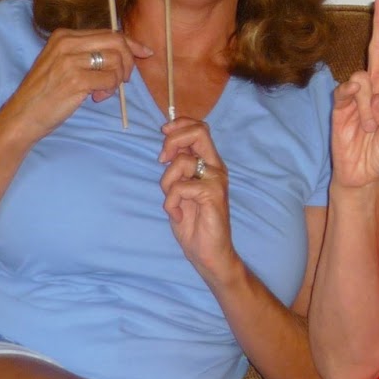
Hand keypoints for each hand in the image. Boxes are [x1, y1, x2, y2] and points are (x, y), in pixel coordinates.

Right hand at [0, 27, 150, 144]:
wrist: (22, 116)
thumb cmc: (46, 92)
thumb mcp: (64, 63)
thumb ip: (89, 54)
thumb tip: (128, 50)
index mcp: (63, 36)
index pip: (108, 32)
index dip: (131, 43)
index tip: (145, 52)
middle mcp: (66, 43)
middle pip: (116, 41)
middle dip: (128, 61)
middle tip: (122, 79)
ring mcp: (69, 60)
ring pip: (116, 60)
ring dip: (116, 79)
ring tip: (102, 91)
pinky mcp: (75, 79)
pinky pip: (110, 79)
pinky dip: (110, 89)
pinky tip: (96, 96)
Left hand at [159, 117, 239, 288]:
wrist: (208, 253)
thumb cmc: (194, 223)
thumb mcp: (180, 189)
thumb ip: (178, 167)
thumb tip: (168, 144)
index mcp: (208, 163)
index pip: (199, 128)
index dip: (179, 125)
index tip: (163, 134)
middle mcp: (215, 167)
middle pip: (199, 132)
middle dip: (173, 141)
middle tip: (162, 159)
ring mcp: (216, 180)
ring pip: (182, 162)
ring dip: (166, 182)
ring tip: (172, 201)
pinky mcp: (213, 194)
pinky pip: (180, 187)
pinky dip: (170, 203)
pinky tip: (177, 216)